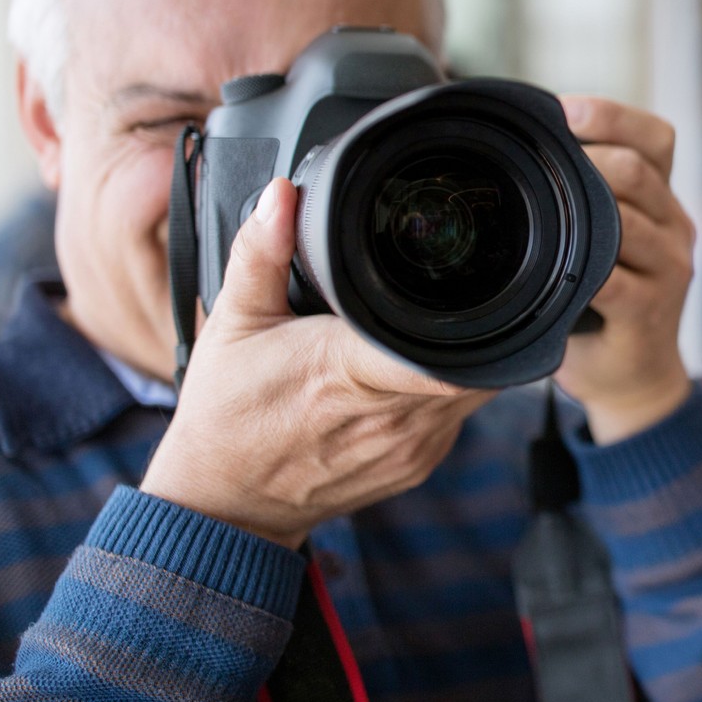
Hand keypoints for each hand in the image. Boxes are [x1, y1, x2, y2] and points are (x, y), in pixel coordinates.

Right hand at [141, 180, 494, 548]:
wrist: (226, 504)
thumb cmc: (226, 415)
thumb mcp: (233, 322)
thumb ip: (261, 253)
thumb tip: (280, 196)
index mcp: (349, 371)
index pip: (436, 351)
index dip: (465, 319)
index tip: (472, 288)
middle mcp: (390, 416)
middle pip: (470, 358)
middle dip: (464, 323)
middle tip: (443, 297)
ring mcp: (411, 447)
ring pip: (475, 388)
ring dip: (460, 357)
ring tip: (426, 333)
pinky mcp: (419, 467)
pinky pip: (458, 417)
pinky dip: (449, 391)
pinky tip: (415, 375)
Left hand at [555, 96, 694, 442]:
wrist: (633, 379)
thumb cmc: (604, 304)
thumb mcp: (602, 242)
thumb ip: (585, 201)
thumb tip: (520, 151)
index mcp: (664, 200)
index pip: (656, 137)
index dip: (613, 115)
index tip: (564, 112)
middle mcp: (675, 227)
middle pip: (639, 169)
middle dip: (588, 158)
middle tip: (542, 162)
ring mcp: (670, 269)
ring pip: (628, 220)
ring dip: (583, 211)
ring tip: (543, 212)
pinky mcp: (651, 310)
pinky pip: (615, 279)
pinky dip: (583, 269)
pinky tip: (557, 267)